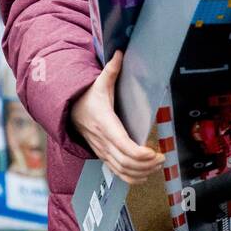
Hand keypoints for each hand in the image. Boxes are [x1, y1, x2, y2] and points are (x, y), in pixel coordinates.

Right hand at [69, 50, 163, 184]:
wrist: (69, 110)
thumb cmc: (87, 97)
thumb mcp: (99, 82)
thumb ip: (111, 70)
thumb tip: (120, 52)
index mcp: (105, 124)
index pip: (124, 145)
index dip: (140, 153)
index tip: (154, 152)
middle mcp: (103, 141)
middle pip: (126, 162)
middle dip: (146, 164)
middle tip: (162, 157)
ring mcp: (102, 151)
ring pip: (122, 170)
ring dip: (142, 172)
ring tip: (157, 164)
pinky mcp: (103, 156)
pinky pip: (117, 172)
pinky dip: (132, 178)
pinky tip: (145, 174)